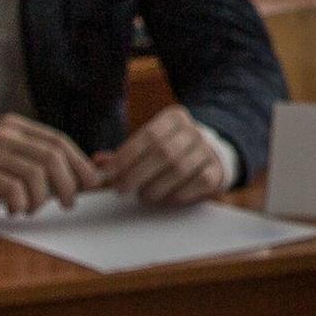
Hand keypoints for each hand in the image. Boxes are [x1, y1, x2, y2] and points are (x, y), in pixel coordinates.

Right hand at [0, 115, 90, 216]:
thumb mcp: (11, 161)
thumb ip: (41, 163)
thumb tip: (87, 178)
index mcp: (16, 126)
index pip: (58, 141)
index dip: (80, 164)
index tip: (91, 184)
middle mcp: (3, 133)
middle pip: (52, 156)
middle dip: (68, 183)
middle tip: (67, 203)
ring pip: (36, 173)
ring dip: (42, 199)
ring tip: (32, 208)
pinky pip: (13, 189)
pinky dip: (21, 204)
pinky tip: (14, 210)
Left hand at [98, 103, 232, 208]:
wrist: (210, 154)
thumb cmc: (170, 151)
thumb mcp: (149, 145)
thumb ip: (124, 154)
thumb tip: (98, 163)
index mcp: (174, 118)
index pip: (148, 135)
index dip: (127, 156)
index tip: (111, 174)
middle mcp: (193, 130)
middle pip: (162, 152)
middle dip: (137, 174)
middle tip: (122, 189)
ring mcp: (208, 149)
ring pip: (179, 169)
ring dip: (156, 187)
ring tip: (144, 195)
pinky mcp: (217, 170)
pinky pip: (197, 183)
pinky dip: (178, 194)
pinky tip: (166, 198)